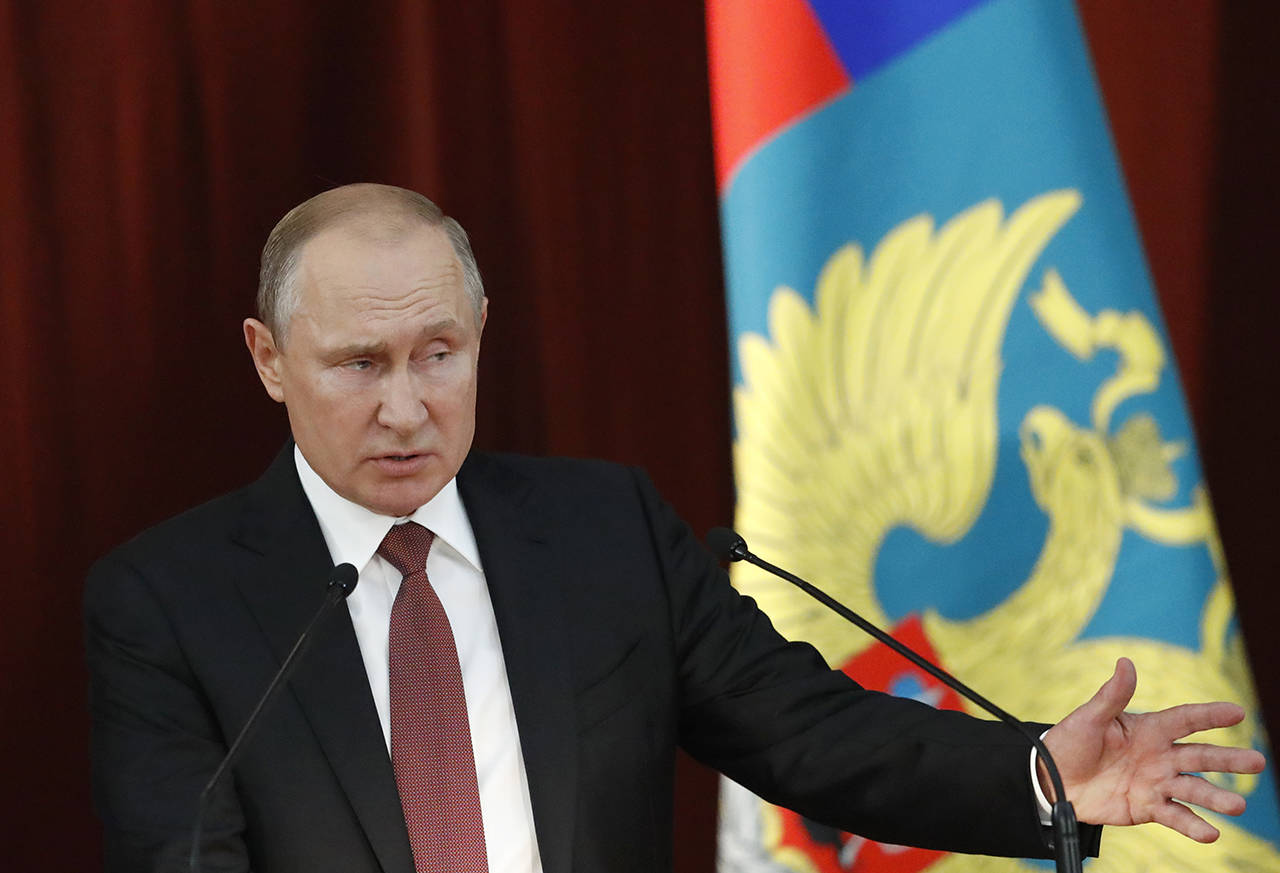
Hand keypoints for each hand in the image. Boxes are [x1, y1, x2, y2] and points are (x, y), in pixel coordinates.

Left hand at [1041, 657, 1265, 841]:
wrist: (1053, 779)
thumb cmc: (1070, 741)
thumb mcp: (1089, 717)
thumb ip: (1111, 695)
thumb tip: (1125, 662)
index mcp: (1149, 729)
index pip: (1186, 719)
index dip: (1210, 715)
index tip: (1238, 712)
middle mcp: (1160, 755)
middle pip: (1200, 756)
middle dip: (1228, 760)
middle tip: (1257, 762)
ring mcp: (1156, 782)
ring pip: (1193, 789)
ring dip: (1216, 798)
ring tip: (1237, 806)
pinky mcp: (1147, 807)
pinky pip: (1174, 816)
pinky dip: (1192, 826)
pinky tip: (1210, 834)